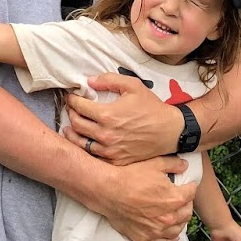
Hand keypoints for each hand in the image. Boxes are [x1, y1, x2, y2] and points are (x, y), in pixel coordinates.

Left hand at [63, 72, 182, 164]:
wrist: (170, 131)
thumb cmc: (152, 107)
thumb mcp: (133, 86)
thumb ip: (109, 80)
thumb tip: (89, 81)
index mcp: (107, 115)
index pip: (79, 106)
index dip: (72, 100)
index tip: (71, 97)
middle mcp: (105, 134)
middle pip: (76, 124)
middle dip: (70, 114)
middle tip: (71, 109)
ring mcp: (110, 150)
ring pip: (81, 143)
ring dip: (72, 133)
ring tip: (70, 127)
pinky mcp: (116, 160)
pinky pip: (93, 156)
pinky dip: (85, 149)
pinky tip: (84, 142)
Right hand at [96, 156, 195, 240]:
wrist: (108, 191)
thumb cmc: (130, 177)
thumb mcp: (154, 164)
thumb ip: (173, 164)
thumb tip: (184, 165)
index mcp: (175, 198)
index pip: (191, 194)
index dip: (191, 187)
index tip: (189, 185)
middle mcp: (169, 217)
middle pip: (186, 213)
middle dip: (187, 204)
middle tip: (183, 199)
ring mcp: (157, 230)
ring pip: (178, 229)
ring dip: (180, 221)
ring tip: (178, 215)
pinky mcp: (145, 238)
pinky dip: (170, 239)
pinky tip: (172, 234)